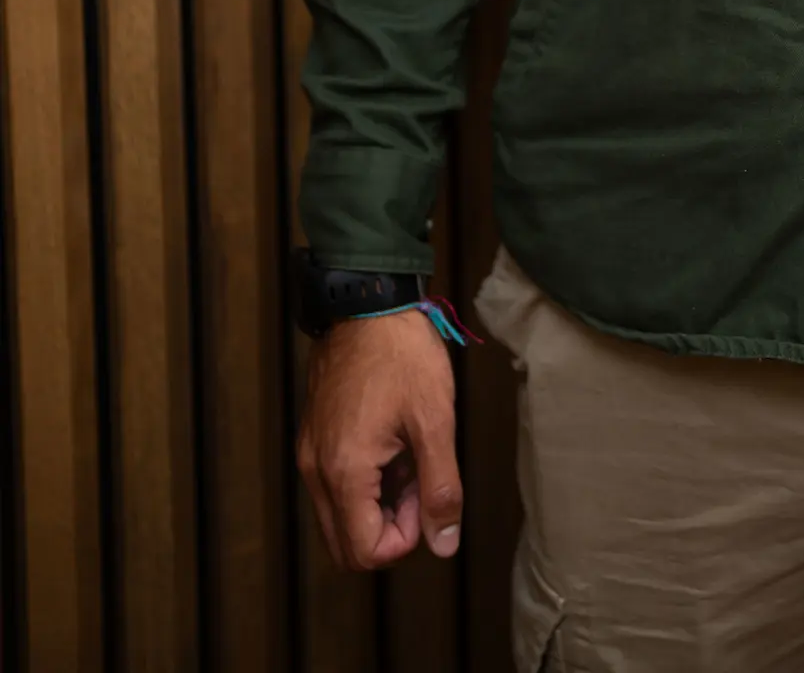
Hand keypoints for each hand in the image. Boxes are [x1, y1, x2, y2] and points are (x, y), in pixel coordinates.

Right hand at [296, 310, 461, 569]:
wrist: (366, 302)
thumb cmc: (403, 355)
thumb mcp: (435, 420)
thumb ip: (440, 488)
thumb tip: (444, 544)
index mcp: (344, 471)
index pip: (365, 552)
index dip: (406, 538)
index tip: (428, 496)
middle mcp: (316, 471)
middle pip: (346, 545)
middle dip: (389, 528)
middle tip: (420, 482)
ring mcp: (309, 453)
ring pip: (338, 517)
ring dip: (376, 507)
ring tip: (409, 458)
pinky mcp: (311, 437)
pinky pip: (332, 486)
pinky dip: (363, 484)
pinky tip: (391, 445)